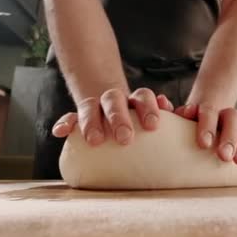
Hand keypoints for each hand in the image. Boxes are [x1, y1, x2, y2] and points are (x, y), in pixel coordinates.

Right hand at [51, 88, 173, 145]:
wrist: (112, 108)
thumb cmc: (138, 124)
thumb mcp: (151, 121)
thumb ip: (164, 121)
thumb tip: (176, 118)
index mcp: (135, 100)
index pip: (143, 96)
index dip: (148, 108)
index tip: (153, 126)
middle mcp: (114, 100)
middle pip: (115, 99)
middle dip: (119, 117)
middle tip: (125, 138)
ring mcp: (95, 106)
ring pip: (90, 106)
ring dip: (91, 122)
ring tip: (94, 140)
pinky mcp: (78, 117)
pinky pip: (69, 117)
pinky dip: (65, 123)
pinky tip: (59, 132)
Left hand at [174, 104, 236, 165]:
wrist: (205, 120)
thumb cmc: (187, 126)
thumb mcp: (178, 120)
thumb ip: (172, 114)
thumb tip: (161, 100)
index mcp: (207, 108)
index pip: (209, 111)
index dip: (208, 125)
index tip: (204, 144)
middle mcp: (224, 112)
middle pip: (233, 117)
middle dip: (230, 136)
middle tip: (224, 157)